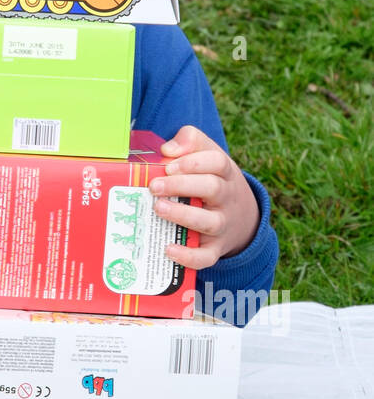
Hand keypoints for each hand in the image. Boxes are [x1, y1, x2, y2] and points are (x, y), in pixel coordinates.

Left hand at [149, 125, 259, 268]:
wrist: (244, 218)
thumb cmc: (214, 179)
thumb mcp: (209, 154)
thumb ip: (191, 141)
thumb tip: (168, 148)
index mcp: (226, 172)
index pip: (217, 162)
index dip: (193, 162)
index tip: (169, 165)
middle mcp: (227, 198)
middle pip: (211, 188)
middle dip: (181, 186)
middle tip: (154, 186)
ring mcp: (223, 224)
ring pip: (209, 221)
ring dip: (183, 215)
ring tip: (158, 208)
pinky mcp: (216, 248)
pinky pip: (206, 257)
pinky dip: (189, 256)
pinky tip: (168, 249)